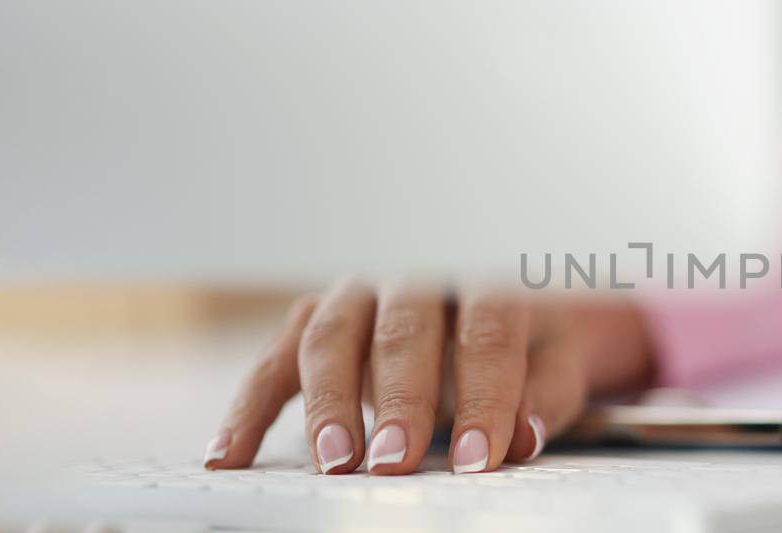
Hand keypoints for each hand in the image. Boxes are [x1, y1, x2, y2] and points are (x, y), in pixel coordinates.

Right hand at [202, 279, 652, 473]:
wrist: (493, 308)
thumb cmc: (524, 342)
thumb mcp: (552, 361)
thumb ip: (544, 396)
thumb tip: (523, 437)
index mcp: (483, 274)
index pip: (486, 330)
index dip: (485, 396)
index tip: (479, 458)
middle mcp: (412, 274)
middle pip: (402, 329)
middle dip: (399, 400)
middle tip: (396, 461)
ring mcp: (354, 293)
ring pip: (330, 336)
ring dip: (328, 402)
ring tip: (335, 462)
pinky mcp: (311, 323)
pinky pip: (271, 364)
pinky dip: (246, 411)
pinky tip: (229, 456)